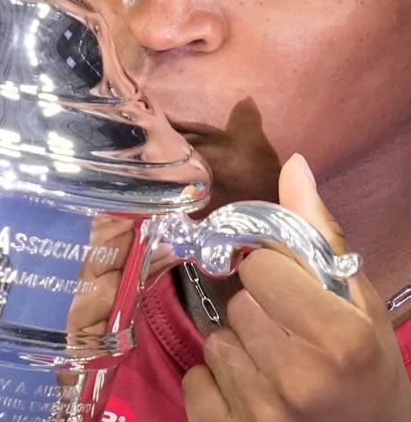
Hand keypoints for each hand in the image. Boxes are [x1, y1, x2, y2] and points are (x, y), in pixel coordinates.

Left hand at [182, 154, 410, 420]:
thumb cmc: (365, 371)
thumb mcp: (359, 305)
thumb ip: (319, 235)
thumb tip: (293, 165)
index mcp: (338, 343)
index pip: (260, 268)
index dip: (275, 275)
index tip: (294, 294)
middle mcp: (297, 381)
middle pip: (237, 305)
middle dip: (258, 313)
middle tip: (290, 338)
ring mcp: (259, 415)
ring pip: (214, 342)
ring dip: (238, 350)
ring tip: (274, 369)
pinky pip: (195, 380)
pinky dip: (215, 384)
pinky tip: (251, 395)